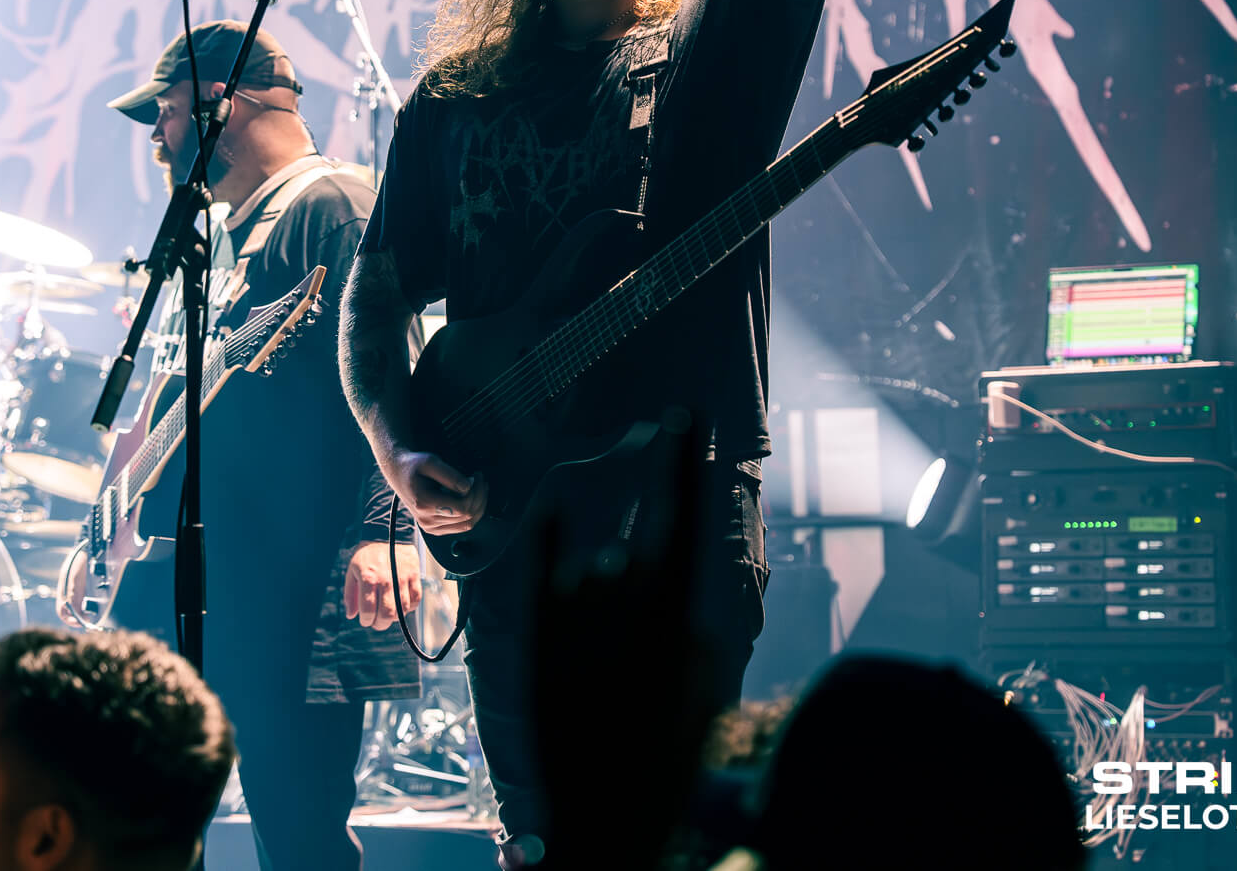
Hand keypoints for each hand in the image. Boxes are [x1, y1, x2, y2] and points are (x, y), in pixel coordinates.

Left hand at [344, 540, 421, 628]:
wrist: (387, 533)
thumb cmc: (367, 555)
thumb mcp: (352, 571)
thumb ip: (350, 594)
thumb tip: (351, 616)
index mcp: (368, 579)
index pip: (368, 611)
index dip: (366, 620)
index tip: (366, 620)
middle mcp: (386, 580)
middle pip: (387, 614)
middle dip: (381, 624)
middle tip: (378, 622)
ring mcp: (402, 578)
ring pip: (403, 610)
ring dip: (395, 617)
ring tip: (389, 613)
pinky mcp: (414, 575)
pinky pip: (416, 599)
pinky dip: (410, 607)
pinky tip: (402, 605)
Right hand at [384, 449, 486, 535]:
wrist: (399, 473)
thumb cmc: (413, 465)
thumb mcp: (430, 461)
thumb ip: (450, 475)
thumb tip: (468, 487)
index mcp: (424, 503)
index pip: (462, 507)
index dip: (476, 492)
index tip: (477, 476)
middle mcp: (426, 519)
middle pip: (467, 516)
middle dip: (480, 497)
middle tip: (480, 479)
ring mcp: (430, 527)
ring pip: (467, 524)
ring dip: (478, 505)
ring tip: (479, 488)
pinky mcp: (434, 528)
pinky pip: (460, 527)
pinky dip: (471, 513)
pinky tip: (471, 498)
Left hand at [532, 421, 715, 864]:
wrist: (598, 824)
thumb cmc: (660, 769)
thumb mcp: (701, 705)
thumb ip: (699, 646)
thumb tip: (684, 614)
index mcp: (674, 619)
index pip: (680, 519)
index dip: (680, 462)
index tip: (683, 413)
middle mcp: (620, 604)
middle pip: (637, 552)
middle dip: (646, 556)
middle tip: (649, 562)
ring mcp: (572, 617)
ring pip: (593, 575)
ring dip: (604, 603)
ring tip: (605, 676)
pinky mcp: (534, 637)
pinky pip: (544, 570)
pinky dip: (551, 542)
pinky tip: (556, 507)